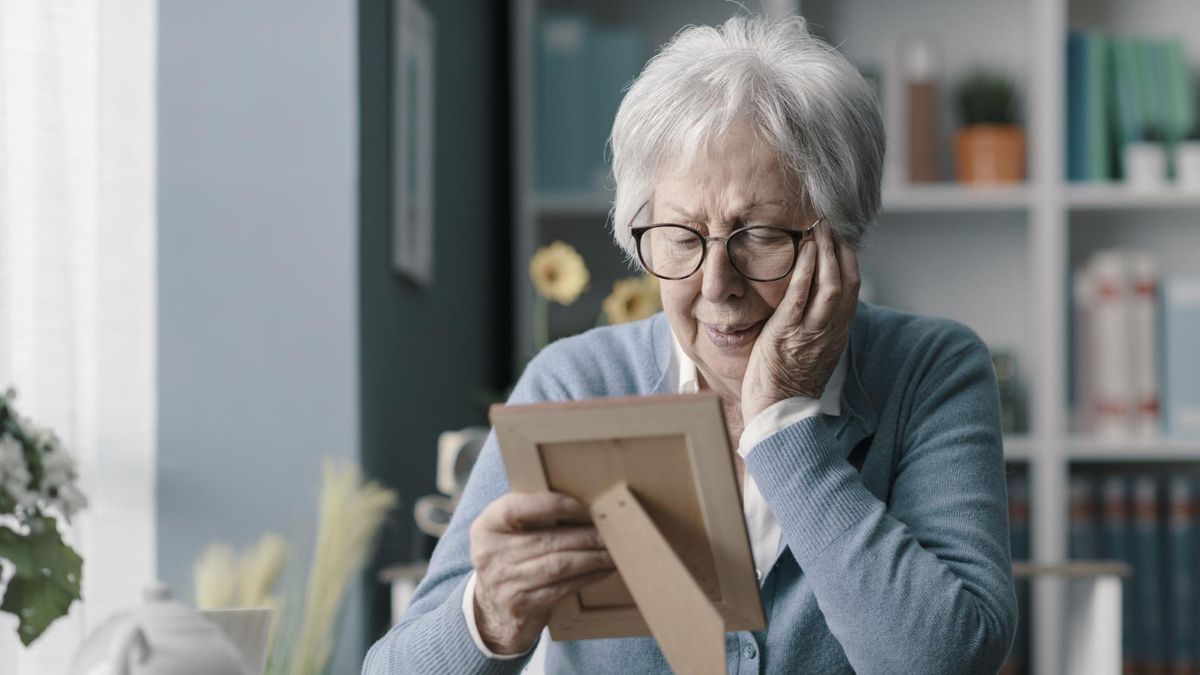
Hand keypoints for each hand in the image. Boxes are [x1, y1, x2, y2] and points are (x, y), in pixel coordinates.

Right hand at [469, 492, 613, 654]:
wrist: (494, 608)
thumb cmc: (510, 559)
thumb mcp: (507, 532)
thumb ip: (531, 514)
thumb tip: (583, 501)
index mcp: (487, 526)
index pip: (516, 508)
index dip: (551, 505)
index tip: (582, 507)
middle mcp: (490, 554)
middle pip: (547, 539)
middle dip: (585, 534)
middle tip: (612, 531)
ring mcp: (504, 582)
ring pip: (558, 564)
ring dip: (592, 556)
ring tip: (613, 550)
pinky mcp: (521, 605)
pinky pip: (562, 587)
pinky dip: (587, 576)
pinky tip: (603, 569)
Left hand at [741, 220, 859, 422]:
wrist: (779, 412)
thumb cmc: (789, 382)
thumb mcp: (814, 350)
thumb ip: (818, 325)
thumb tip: (813, 301)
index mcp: (838, 332)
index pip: (852, 288)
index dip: (850, 260)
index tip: (843, 238)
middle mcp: (831, 329)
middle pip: (846, 281)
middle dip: (841, 249)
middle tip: (832, 223)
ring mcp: (811, 331)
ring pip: (829, 285)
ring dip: (826, 253)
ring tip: (820, 228)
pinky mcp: (788, 332)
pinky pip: (800, 296)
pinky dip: (806, 270)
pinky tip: (805, 250)